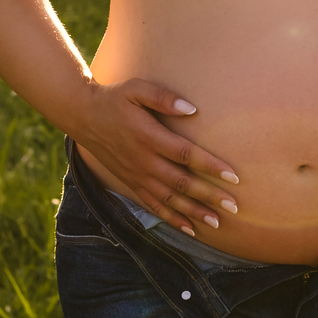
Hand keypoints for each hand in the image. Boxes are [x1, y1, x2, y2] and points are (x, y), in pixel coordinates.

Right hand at [73, 77, 240, 237]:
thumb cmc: (115, 99)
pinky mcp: (131, 183)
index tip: (233, 176)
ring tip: (216, 223)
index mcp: (149, 137)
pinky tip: (189, 229)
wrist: (84, 116)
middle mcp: (144, 162)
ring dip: (193, 213)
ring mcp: (137, 176)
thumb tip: (192, 109)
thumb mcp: (136, 88)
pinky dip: (171, 219)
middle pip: (182, 183)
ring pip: (169, 200)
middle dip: (209, 196)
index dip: (210, 166)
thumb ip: (163, 98)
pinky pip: (153, 206)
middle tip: (233, 206)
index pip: (186, 155)